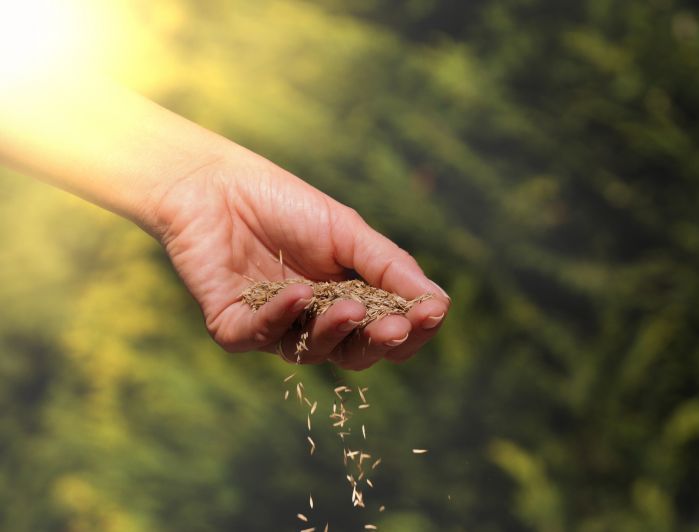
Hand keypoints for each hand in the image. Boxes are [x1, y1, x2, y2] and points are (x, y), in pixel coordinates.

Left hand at [151, 153, 449, 369]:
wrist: (216, 183)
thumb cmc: (286, 204)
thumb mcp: (349, 231)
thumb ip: (390, 267)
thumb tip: (440, 305)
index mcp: (346, 300)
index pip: (385, 332)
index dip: (409, 330)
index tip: (428, 314)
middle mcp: (312, 322)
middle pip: (354, 353)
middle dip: (377, 342)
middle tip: (394, 327)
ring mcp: (273, 327)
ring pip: (310, 352)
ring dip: (333, 330)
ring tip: (349, 306)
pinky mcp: (232, 327)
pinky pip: (260, 336)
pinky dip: (280, 317)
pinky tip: (299, 293)